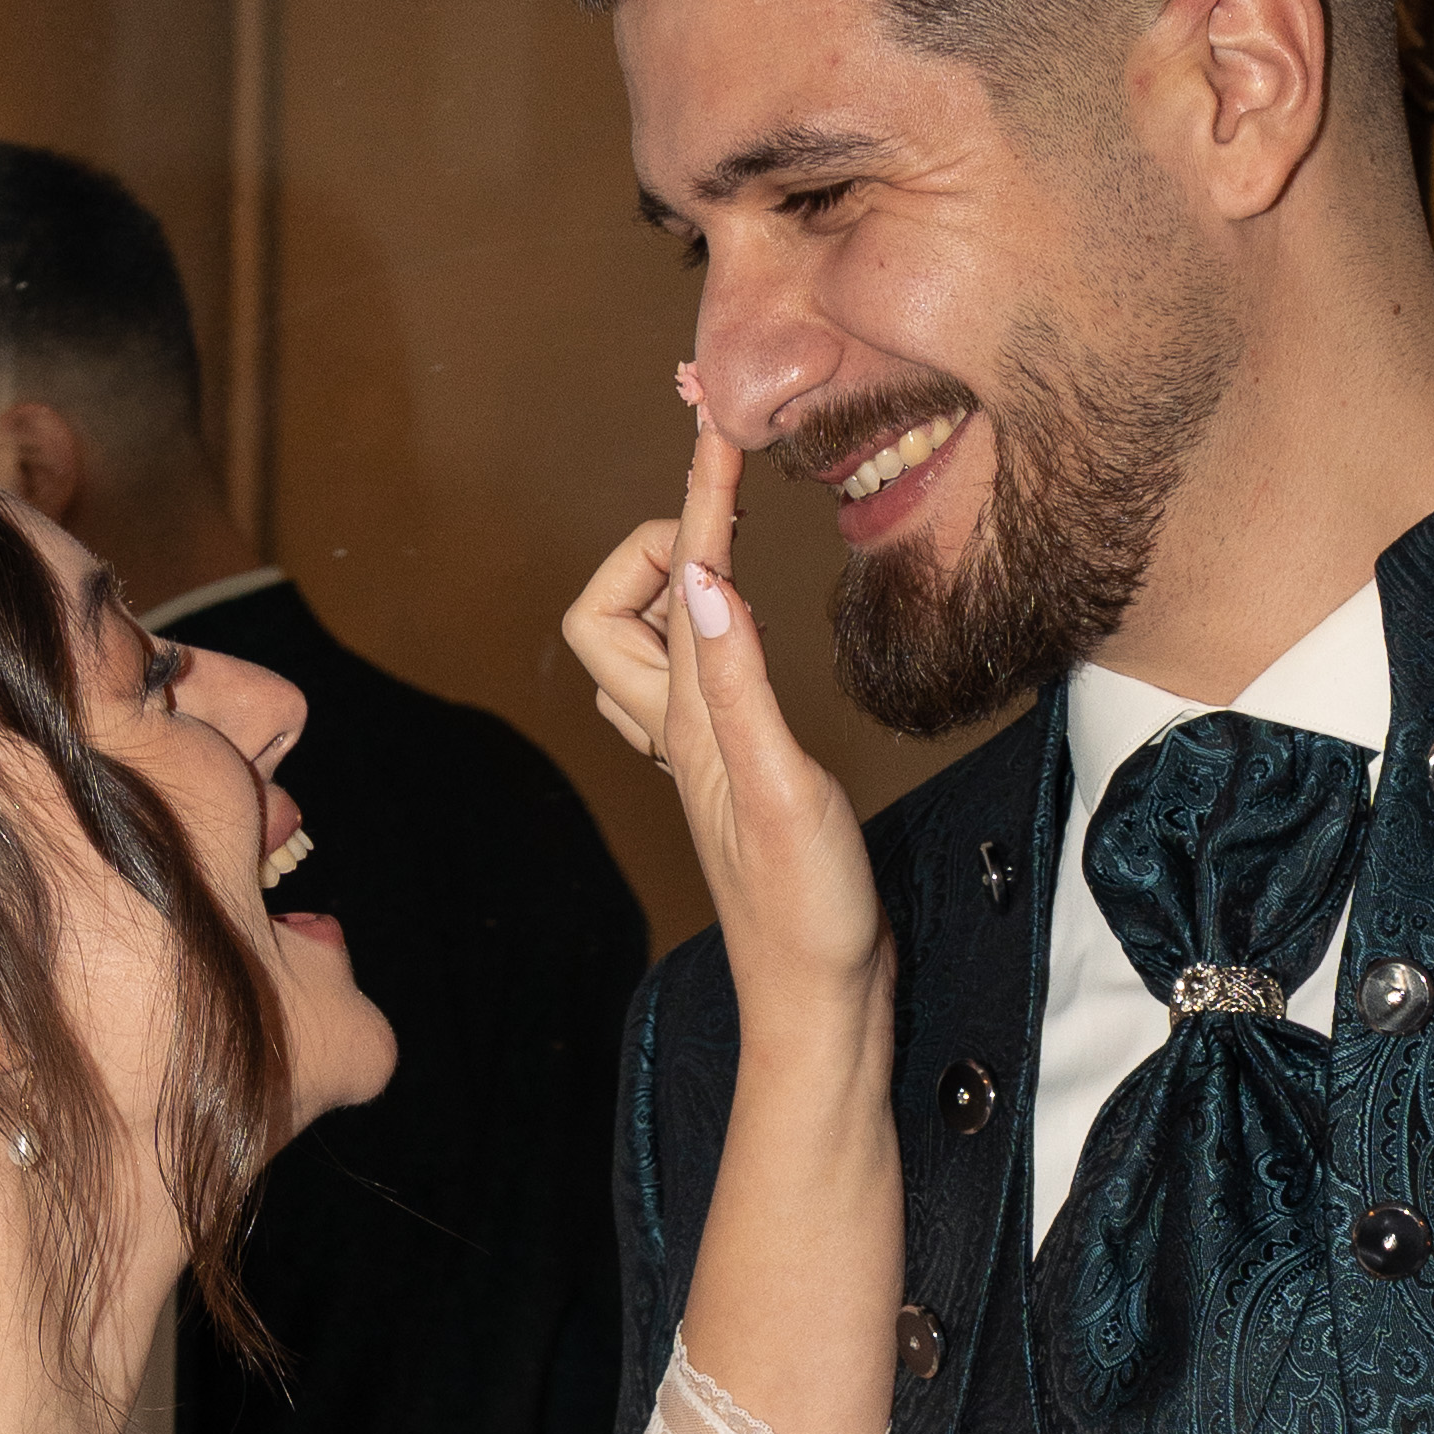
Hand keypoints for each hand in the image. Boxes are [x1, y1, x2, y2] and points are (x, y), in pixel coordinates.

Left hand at [563, 415, 891, 1062]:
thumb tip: (698, 578)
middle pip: (611, 612)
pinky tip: (737, 629)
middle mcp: (679, 730)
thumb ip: (738, 683)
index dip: (698, 498)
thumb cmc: (808, 914)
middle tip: (719, 507)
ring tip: (725, 543)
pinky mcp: (732, 774)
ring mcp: (700, 754)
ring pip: (644, 648)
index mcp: (688, 722)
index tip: (719, 430)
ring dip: (667, 586)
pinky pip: (690, 681)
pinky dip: (703, 631)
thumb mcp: (784, 788)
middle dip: (649, 545)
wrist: (821, 1003)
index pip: (676, 580)